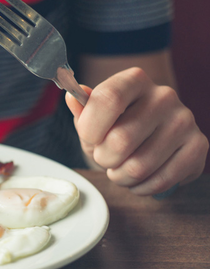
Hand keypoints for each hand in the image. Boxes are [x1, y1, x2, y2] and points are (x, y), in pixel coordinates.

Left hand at [65, 67, 207, 195]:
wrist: (150, 137)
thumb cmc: (115, 126)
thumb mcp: (92, 119)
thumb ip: (82, 110)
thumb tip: (72, 96)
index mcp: (134, 80)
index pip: (108, 99)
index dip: (91, 127)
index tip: (90, 138)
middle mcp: (164, 95)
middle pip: (120, 140)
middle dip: (104, 159)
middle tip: (106, 158)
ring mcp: (184, 120)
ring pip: (139, 166)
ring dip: (121, 177)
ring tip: (121, 169)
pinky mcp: (198, 146)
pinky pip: (160, 181)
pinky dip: (142, 187)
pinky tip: (140, 178)